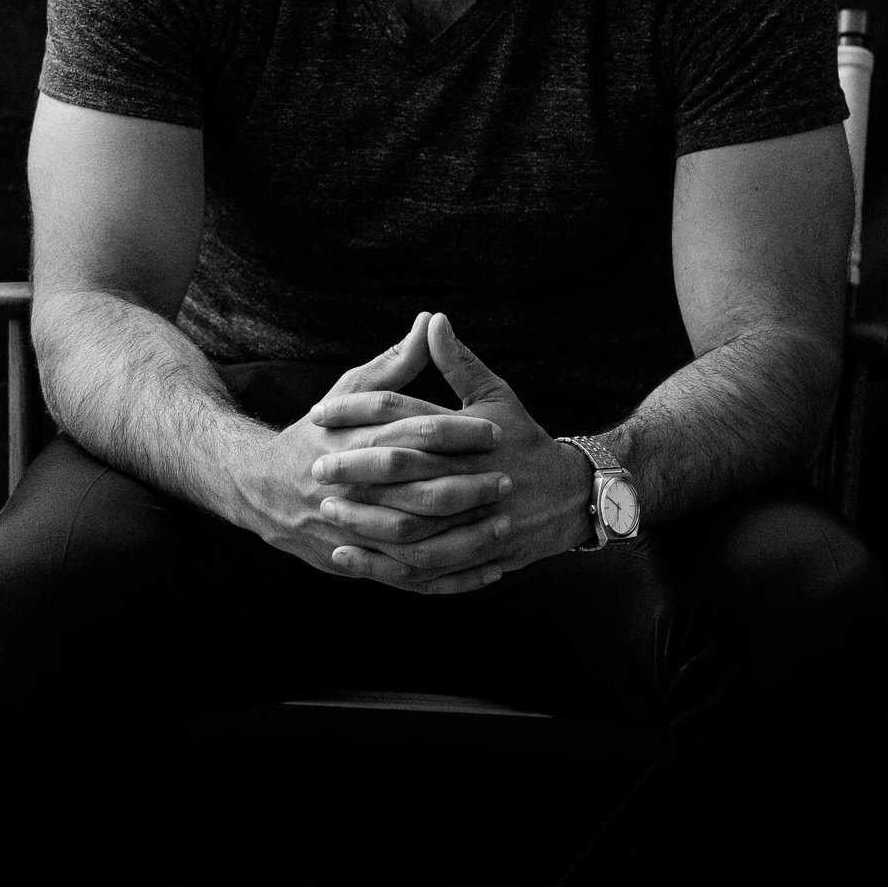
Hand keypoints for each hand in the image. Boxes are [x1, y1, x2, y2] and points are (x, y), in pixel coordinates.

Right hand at [230, 313, 512, 587]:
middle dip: (464, 486)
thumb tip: (431, 321)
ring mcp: (350, 528)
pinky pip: (406, 576)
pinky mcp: (356, 560)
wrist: (260, 487)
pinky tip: (487, 571)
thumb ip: (394, 363)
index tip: (494, 431)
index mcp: (353, 439)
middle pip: (414, 488)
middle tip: (506, 480)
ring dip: (461, 535)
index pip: (411, 433)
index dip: (455, 432)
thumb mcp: (350, 391)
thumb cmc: (318, 432)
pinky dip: (448, 579)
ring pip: (412, 538)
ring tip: (502, 525)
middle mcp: (350, 486)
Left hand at [311, 313, 593, 593]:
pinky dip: (382, 565)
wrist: (572, 495)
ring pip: (409, 522)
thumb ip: (458, 362)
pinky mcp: (472, 554)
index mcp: (467, 431)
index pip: (403, 415)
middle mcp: (469, 473)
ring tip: (328, 510)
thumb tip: (432, 319)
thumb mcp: (496, 395)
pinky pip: (422, 567)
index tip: (319, 414)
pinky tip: (348, 556)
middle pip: (401, 468)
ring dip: (364, 518)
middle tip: (314, 466)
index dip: (358, 411)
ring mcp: (473, 518)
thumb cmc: (525, 439)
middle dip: (354, 467)